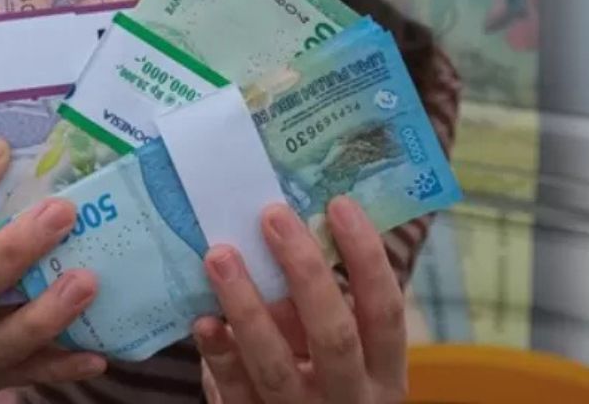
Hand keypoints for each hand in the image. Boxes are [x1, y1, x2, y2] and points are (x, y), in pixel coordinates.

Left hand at [194, 197, 405, 403]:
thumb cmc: (318, 377)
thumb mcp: (337, 347)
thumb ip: (319, 303)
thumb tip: (286, 225)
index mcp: (383, 370)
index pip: (385, 310)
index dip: (366, 256)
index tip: (339, 203)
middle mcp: (350, 397)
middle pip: (334, 335)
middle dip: (304, 272)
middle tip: (271, 216)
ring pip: (276, 366)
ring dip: (246, 307)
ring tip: (219, 257)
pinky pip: (235, 391)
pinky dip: (218, 353)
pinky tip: (203, 320)